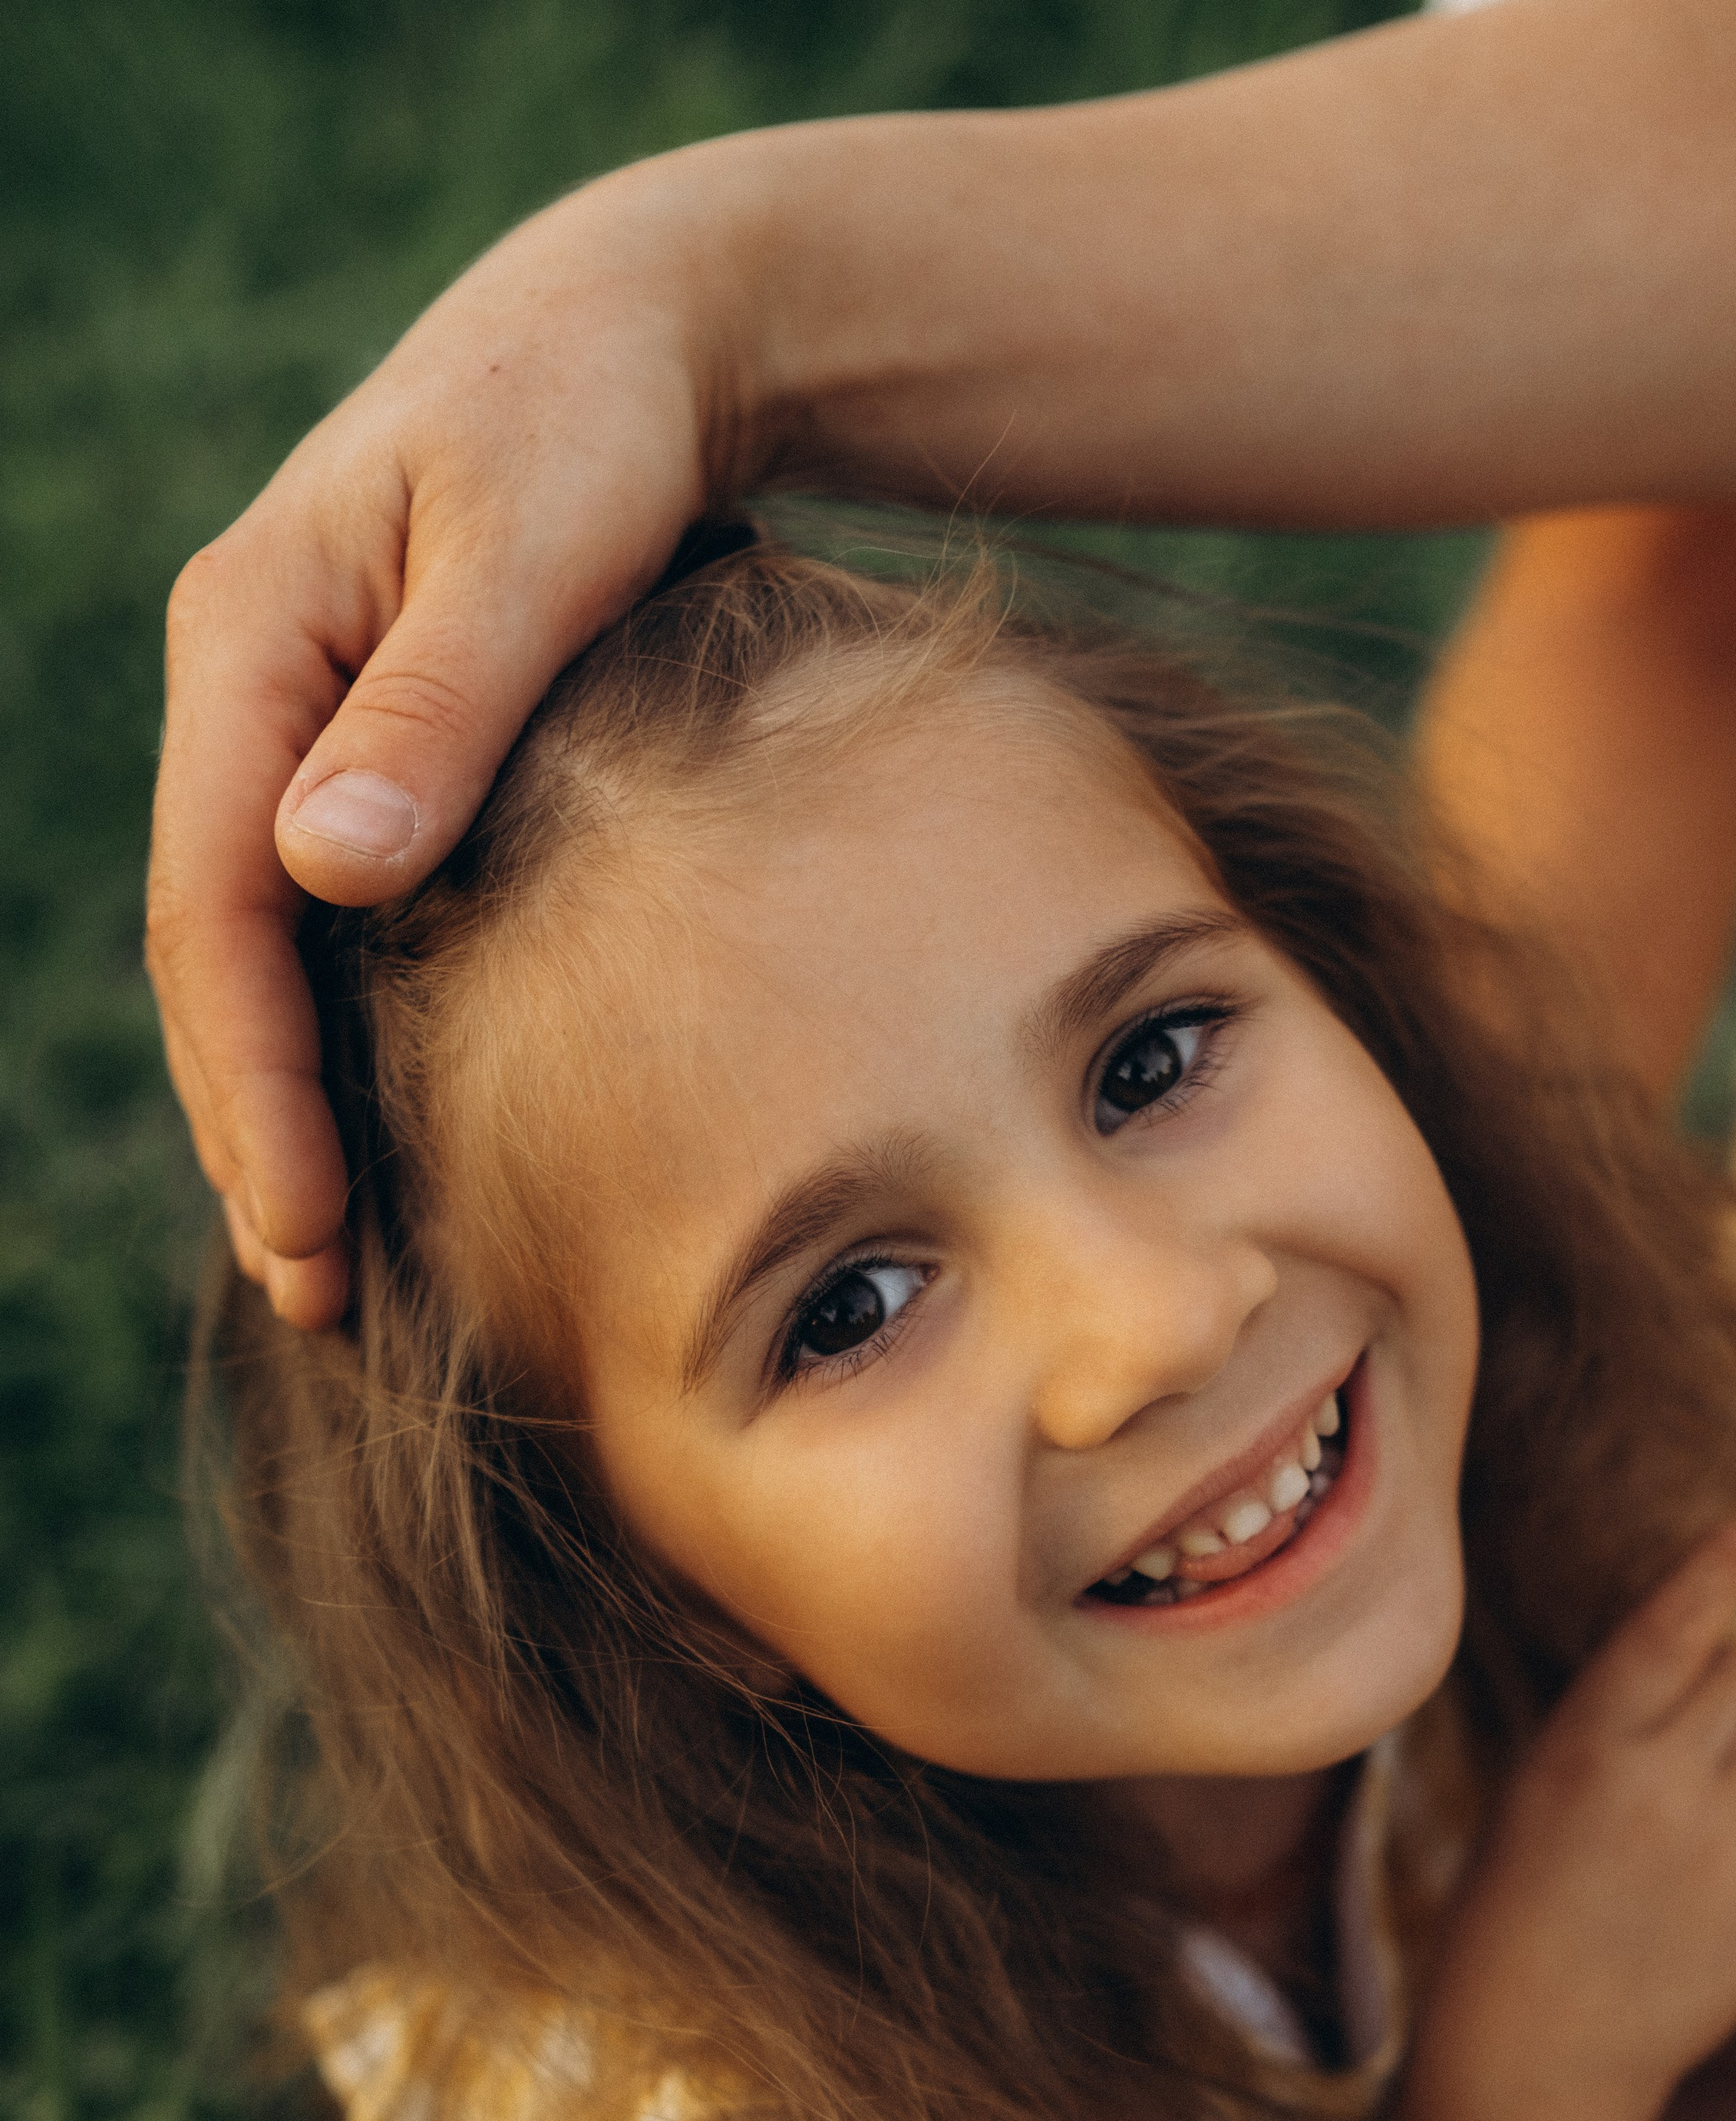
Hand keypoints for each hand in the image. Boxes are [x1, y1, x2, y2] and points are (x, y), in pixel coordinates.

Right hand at [147, 150, 745, 1324]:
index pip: (218, 904)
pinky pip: (327, 926)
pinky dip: (345, 1039)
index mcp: (252, 644)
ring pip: (263, 955)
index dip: (253, 1078)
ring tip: (335, 1265)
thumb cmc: (594, 419)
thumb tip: (319, 871)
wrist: (641, 335)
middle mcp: (254, 696)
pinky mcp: (374, 756)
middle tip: (317, 1295)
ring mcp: (305, 730)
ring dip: (290, 1106)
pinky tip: (389, 1138)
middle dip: (257, 1128)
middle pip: (219, 954)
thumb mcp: (529, 544)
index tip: (306, 1224)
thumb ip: (437, 707)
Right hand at [1413, 1530, 1735, 2120]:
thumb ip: (1616, 1727)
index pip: (1664, 1633)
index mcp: (1581, 1746)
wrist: (1538, 2051)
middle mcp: (1657, 1785)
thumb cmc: (1518, 1910)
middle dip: (1732, 1701)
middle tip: (1695, 1759)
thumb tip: (1708, 1666)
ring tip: (1731, 1806)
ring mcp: (1726, 1847)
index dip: (1707, 1579)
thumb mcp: (1539, 1794)